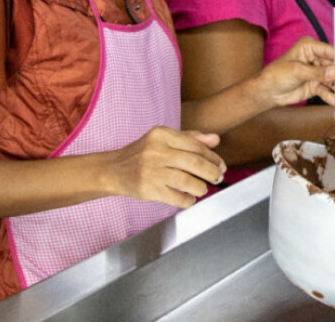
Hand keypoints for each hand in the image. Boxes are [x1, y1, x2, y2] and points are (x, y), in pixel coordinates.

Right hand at [103, 127, 226, 208]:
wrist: (113, 170)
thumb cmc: (143, 154)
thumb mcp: (164, 139)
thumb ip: (191, 138)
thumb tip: (215, 139)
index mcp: (162, 134)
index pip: (196, 145)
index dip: (213, 157)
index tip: (220, 165)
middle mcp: (156, 151)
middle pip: (195, 163)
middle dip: (212, 172)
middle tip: (217, 178)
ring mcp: (151, 171)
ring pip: (187, 181)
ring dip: (201, 187)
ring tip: (202, 188)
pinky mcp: (148, 189)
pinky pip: (176, 198)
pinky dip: (188, 200)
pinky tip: (189, 198)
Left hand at [255, 37, 334, 106]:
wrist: (267, 92)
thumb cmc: (276, 75)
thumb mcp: (296, 71)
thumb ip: (316, 72)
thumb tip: (334, 72)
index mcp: (309, 48)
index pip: (329, 50)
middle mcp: (315, 59)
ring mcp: (317, 73)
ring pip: (333, 79)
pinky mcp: (316, 85)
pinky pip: (327, 90)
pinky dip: (332, 96)